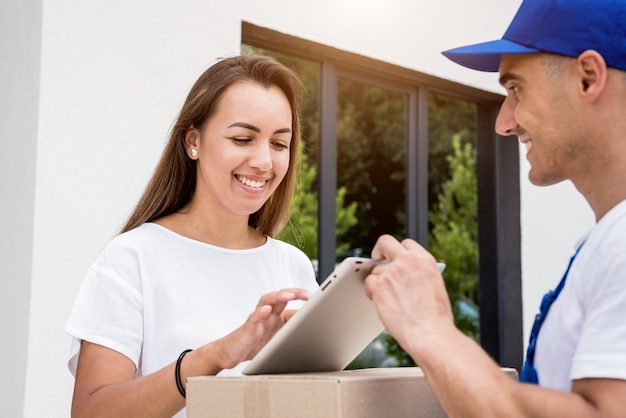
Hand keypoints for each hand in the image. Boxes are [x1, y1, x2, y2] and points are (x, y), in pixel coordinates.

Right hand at [213, 288, 311, 368]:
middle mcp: (267, 315)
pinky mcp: (247, 329)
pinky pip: (253, 318)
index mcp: (275, 317)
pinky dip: (260, 313)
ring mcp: (257, 320)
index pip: (290, 303)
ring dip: (278, 297)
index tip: (318, 301)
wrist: (229, 354)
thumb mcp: (277, 341)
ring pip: (267, 301)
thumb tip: (312, 335)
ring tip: (289, 295)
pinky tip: (266, 310)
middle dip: (295, 292)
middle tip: (308, 294)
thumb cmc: (253, 346)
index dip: (303, 301)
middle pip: (280, 296)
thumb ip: (291, 335)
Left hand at [364, 234, 453, 353]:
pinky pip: (368, 282)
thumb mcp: (434, 286)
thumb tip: (405, 274)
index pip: (406, 244)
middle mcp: (407, 261)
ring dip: (378, 281)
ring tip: (388, 297)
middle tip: (377, 259)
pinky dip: (371, 291)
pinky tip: (379, 300)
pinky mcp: (379, 285)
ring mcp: (392, 271)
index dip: (398, 251)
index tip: (394, 257)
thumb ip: (418, 274)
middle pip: (385, 242)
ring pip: (375, 270)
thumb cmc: (435, 317)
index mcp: (424, 260)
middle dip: (379, 250)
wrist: (430, 333)